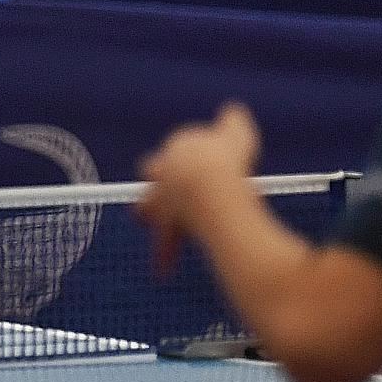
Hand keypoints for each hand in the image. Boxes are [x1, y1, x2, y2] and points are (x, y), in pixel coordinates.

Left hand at [136, 101, 260, 277]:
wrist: (207, 185)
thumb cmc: (226, 157)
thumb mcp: (235, 133)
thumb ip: (233, 122)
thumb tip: (233, 109)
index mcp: (176, 149)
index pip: (175, 148)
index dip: (185, 155)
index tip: (194, 162)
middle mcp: (163, 174)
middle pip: (152, 172)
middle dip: (156, 178)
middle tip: (158, 185)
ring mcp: (162, 200)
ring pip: (148, 207)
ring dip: (150, 214)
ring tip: (146, 219)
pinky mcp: (167, 226)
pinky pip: (164, 245)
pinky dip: (164, 257)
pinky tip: (161, 272)